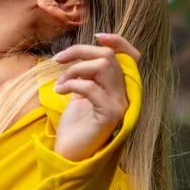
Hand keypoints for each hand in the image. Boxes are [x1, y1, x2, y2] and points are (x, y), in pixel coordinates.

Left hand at [53, 33, 140, 161]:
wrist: (70, 153)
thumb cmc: (75, 123)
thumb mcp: (82, 92)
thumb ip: (88, 74)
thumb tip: (80, 52)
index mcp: (120, 87)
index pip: (131, 56)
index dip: (118, 42)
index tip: (97, 36)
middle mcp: (125, 94)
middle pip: (108, 57)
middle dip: (80, 52)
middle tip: (58, 60)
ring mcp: (120, 104)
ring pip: (102, 67)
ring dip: (74, 69)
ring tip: (59, 83)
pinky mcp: (109, 114)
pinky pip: (90, 87)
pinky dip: (71, 84)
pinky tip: (60, 91)